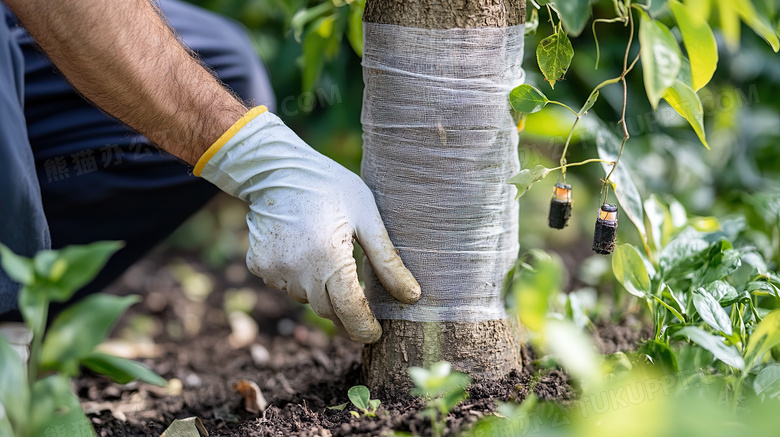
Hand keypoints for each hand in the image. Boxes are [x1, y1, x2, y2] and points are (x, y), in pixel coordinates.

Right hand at [196, 107, 420, 342]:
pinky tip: (304, 249)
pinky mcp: (258, 266)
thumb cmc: (329, 186)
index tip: (376, 334)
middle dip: (346, 308)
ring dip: (321, 289)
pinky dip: (298, 276)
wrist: (275, 168)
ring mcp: (274, 270)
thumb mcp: (367, 216)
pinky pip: (285, 284)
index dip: (365, 328)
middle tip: (359, 295)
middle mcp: (298, 271)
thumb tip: (412, 297)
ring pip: (306, 298)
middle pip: (328, 309)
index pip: (350, 311)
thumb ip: (388, 260)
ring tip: (328, 254)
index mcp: (329, 258)